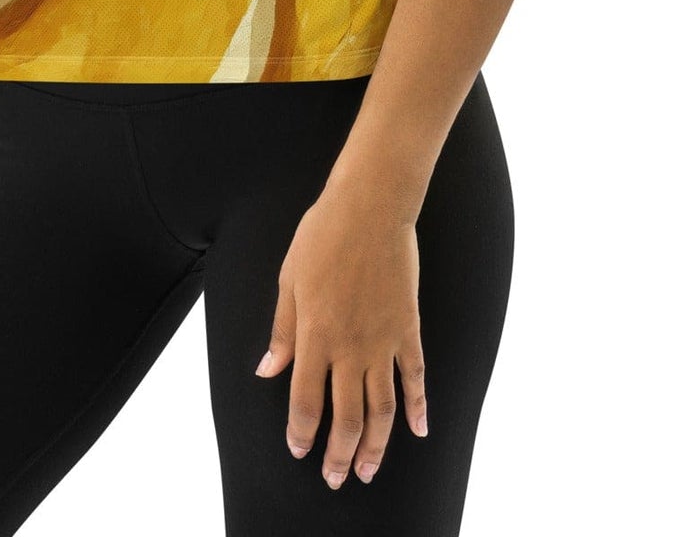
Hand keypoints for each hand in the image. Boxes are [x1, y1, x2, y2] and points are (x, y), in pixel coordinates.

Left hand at [253, 185, 427, 487]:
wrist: (371, 208)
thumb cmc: (322, 236)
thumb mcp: (289, 280)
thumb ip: (282, 330)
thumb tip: (267, 371)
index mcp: (315, 336)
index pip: (306, 401)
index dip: (302, 433)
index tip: (300, 451)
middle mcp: (350, 347)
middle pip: (347, 416)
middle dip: (340, 454)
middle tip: (336, 478)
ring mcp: (383, 341)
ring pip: (382, 408)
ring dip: (377, 445)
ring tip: (370, 470)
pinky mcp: (408, 328)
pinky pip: (416, 376)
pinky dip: (419, 406)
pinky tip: (419, 430)